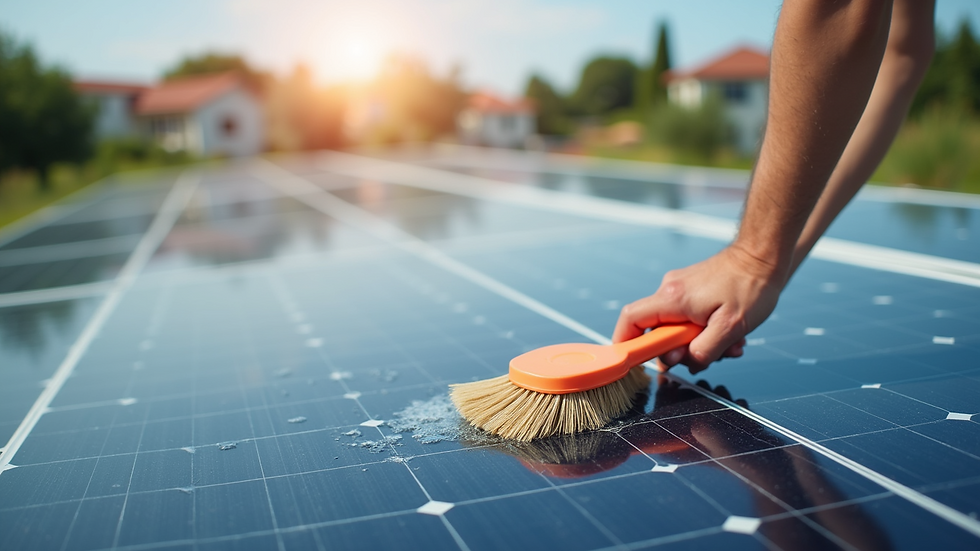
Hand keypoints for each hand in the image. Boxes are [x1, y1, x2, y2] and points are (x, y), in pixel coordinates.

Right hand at [612, 244, 784, 373]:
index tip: (633, 361)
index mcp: (672, 298)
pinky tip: (730, 336)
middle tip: (709, 356)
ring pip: (677, 328)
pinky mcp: (692, 290)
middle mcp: (670, 290)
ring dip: (700, 343)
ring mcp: (680, 289)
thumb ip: (703, 351)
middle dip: (681, 350)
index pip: (631, 320)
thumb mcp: (730, 328)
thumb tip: (689, 362)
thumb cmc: (751, 287)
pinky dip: (706, 332)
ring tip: (730, 344)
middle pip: (657, 331)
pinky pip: (689, 319)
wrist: (764, 256)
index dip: (625, 343)